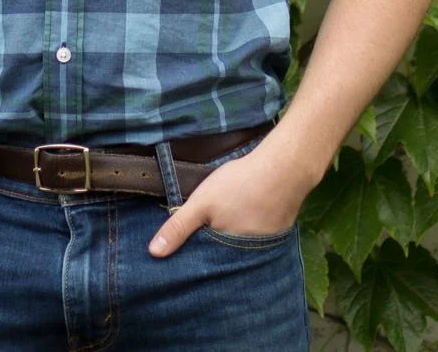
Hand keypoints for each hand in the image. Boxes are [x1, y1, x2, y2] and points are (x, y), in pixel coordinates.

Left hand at [147, 143, 314, 256]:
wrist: (285, 168)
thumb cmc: (240, 185)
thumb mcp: (202, 203)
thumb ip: (178, 227)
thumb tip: (153, 253)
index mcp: (228, 255)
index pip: (204, 269)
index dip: (192, 261)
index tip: (179, 259)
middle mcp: (248, 258)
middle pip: (222, 261)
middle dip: (209, 255)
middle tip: (197, 243)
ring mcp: (264, 246)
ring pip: (238, 249)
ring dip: (228, 242)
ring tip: (216, 231)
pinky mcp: (276, 233)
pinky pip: (254, 239)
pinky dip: (244, 231)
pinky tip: (239, 219)